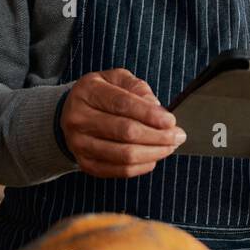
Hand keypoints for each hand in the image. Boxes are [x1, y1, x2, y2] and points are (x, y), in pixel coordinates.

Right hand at [59, 68, 184, 177]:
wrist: (72, 113)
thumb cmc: (102, 94)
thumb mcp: (117, 79)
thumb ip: (138, 89)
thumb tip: (157, 109)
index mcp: (88, 91)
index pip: (122, 104)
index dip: (150, 114)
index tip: (171, 121)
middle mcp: (79, 118)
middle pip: (125, 132)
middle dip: (158, 136)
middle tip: (178, 136)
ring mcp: (79, 143)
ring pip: (124, 155)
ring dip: (154, 153)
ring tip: (170, 147)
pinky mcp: (85, 163)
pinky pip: (118, 171)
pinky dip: (141, 167)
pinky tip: (154, 158)